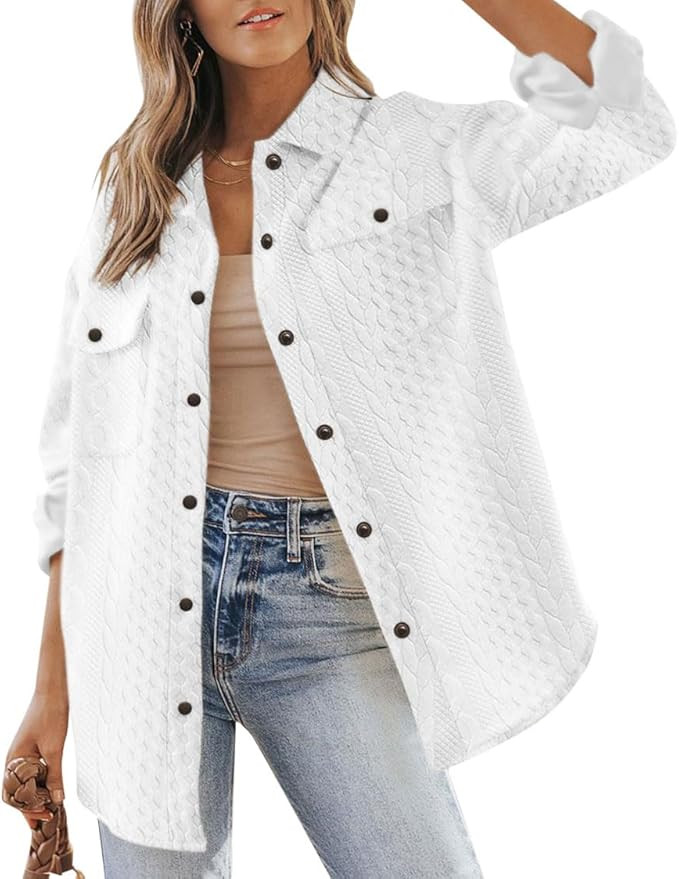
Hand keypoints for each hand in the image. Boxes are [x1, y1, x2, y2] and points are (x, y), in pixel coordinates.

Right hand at [5, 690, 68, 828]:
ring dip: (35, 797)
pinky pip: (31, 773)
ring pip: (24, 784)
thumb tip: (57, 800)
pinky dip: (39, 784)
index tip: (44, 817)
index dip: (27, 810)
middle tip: (47, 818)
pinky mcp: (31, 750)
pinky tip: (49, 791)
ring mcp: (21, 755)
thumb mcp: (55, 748)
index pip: (13, 796)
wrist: (53, 691)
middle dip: (30, 807)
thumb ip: (55, 775)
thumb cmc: (50, 715)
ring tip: (48, 810)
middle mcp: (14, 760)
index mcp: (13, 761)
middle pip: (17, 793)